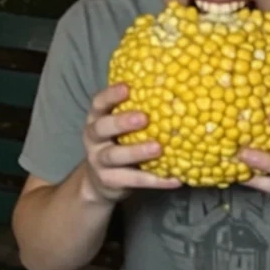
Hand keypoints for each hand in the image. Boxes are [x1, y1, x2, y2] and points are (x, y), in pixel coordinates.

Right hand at [80, 82, 181, 204]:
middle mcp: (94, 139)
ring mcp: (99, 161)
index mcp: (96, 119)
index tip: (127, 88)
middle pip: (102, 128)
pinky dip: (155, 180)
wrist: (100, 181)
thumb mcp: (118, 127)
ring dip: (137, 151)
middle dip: (121, 122)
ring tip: (158, 148)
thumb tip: (172, 90)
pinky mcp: (110, 181)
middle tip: (144, 118)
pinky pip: (134, 180)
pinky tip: (175, 178)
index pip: (99, 103)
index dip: (111, 95)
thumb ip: (135, 110)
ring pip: (115, 156)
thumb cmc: (118, 143)